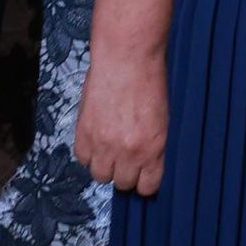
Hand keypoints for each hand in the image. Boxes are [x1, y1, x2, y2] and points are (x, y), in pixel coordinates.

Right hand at [75, 48, 168, 195]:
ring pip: (100, 174)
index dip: (143, 181)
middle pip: (122, 183)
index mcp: (153, 149)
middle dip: (124, 172)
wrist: (126, 57)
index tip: (141, 174)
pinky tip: (96, 136)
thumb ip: (152, 145)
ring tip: (109, 146)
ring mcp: (104, 144)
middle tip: (124, 156)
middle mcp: (129, 152)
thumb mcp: (162, 119)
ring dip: (104, 164)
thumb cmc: (149, 81)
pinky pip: (82, 157)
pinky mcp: (84, 132)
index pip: (147, 187)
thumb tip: (144, 163)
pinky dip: (88, 151)